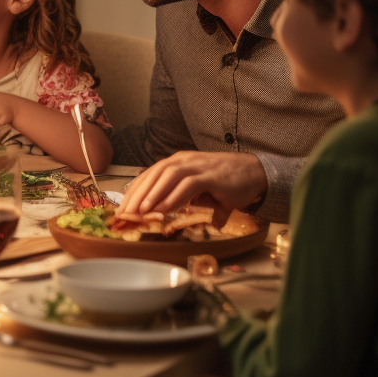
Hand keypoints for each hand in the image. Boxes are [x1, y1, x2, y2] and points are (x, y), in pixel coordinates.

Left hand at [117, 151, 265, 224]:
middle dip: (137, 195)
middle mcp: (183, 160)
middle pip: (153, 175)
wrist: (255, 173)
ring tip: (140, 212)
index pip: (149, 176)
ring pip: (167, 177)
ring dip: (152, 194)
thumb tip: (167, 215)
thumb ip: (182, 200)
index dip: (134, 192)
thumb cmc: (226, 182)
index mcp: (177, 163)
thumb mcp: (198, 192)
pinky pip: (187, 185)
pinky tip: (163, 210)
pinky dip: (173, 197)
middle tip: (125, 214)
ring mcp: (196, 166)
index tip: (122, 209)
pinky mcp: (210, 175)